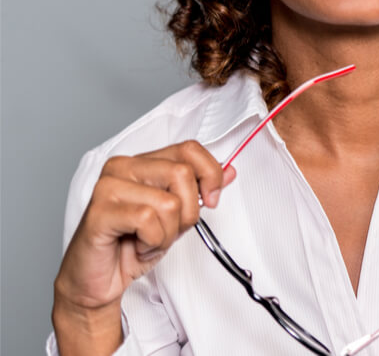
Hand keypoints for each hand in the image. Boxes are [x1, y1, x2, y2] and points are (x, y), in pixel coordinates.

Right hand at [52, 140, 235, 354]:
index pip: (189, 149)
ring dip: (168, 233)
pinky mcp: (99, 212)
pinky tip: (136, 246)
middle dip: (188, 212)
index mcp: (142, 162)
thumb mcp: (176, 217)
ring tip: (147, 241)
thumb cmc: (131, 245)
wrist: (96, 281)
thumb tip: (229, 171)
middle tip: (169, 230)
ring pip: (169, 202)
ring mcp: (108, 187)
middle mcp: (122, 167)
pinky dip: (152, 242)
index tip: (210, 200)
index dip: (210, 174)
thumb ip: (199, 191)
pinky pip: (148, 220)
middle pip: (182, 174)